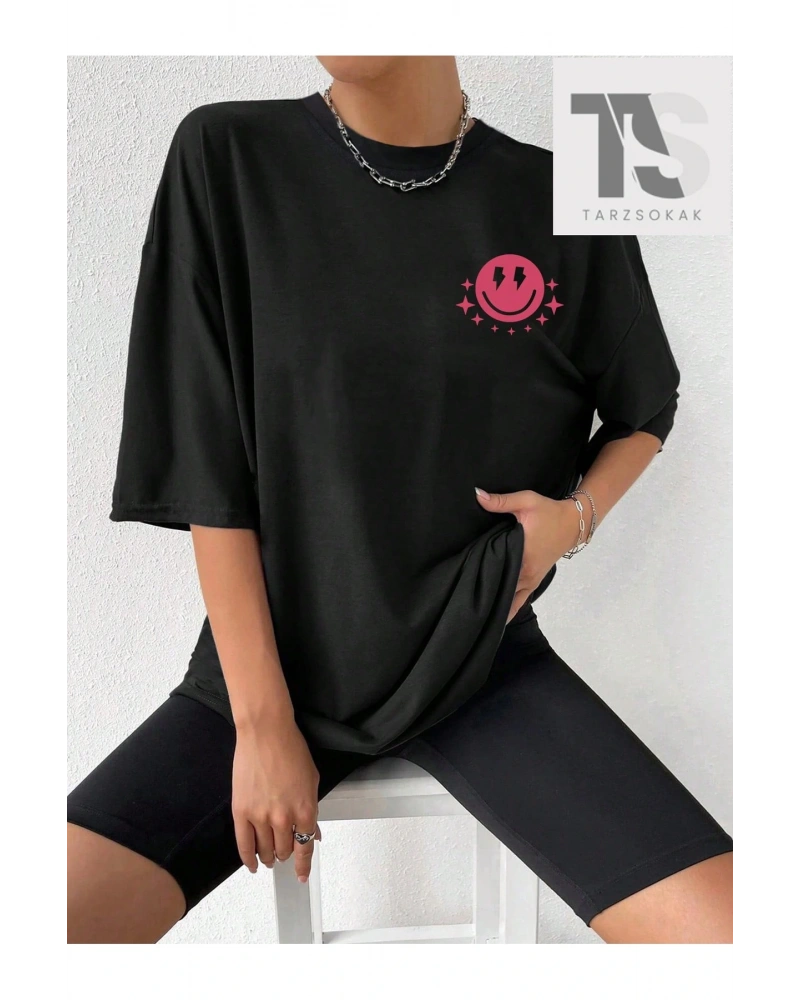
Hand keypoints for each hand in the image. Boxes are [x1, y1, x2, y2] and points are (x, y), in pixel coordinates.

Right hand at [232, 714, 321, 883]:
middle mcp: (283, 817)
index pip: (306, 847)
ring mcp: (260, 816)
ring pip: (265, 850)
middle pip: (285, 850)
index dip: (303, 865)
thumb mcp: (312, 780)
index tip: (301, 874)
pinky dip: (248, 858)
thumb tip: (313, 831)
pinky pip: (243, 845)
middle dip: (287, 852)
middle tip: (285, 850)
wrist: (265, 732)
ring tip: (270, 856)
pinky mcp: (241, 812)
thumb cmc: (290, 749)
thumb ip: (312, 809)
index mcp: (305, 808)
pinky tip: (253, 864)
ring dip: (269, 856)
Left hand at [475, 487, 579, 622]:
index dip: (480, 581)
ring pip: (511, 600)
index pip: (497, 573)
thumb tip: (477, 495)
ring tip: (476, 616)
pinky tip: (496, 616)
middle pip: (502, 591)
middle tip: (463, 606)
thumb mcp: (526, 502)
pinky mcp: (535, 581)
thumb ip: (501, 501)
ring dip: (496, 604)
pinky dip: (509, 607)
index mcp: (522, 555)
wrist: (574, 523)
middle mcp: (526, 572)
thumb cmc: (549, 512)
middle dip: (484, 597)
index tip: (463, 589)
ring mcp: (532, 580)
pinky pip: (520, 600)